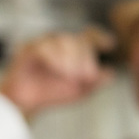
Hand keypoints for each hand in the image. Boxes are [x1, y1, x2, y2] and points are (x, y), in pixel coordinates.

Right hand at [0, 27, 115, 114]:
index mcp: (73, 50)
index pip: (89, 36)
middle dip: (87, 58)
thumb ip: (96, 81)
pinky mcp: (28, 49)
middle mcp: (59, 43)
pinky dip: (55, 59)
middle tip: (89, 76)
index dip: (100, 38)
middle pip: (78, 40)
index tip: (110, 45)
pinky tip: (62, 71)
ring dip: (72, 58)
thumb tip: (111, 73)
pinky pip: (44, 47)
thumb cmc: (52, 92)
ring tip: (74, 76)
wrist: (27, 102)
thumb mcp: (81, 90)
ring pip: (62, 41)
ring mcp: (44, 44)